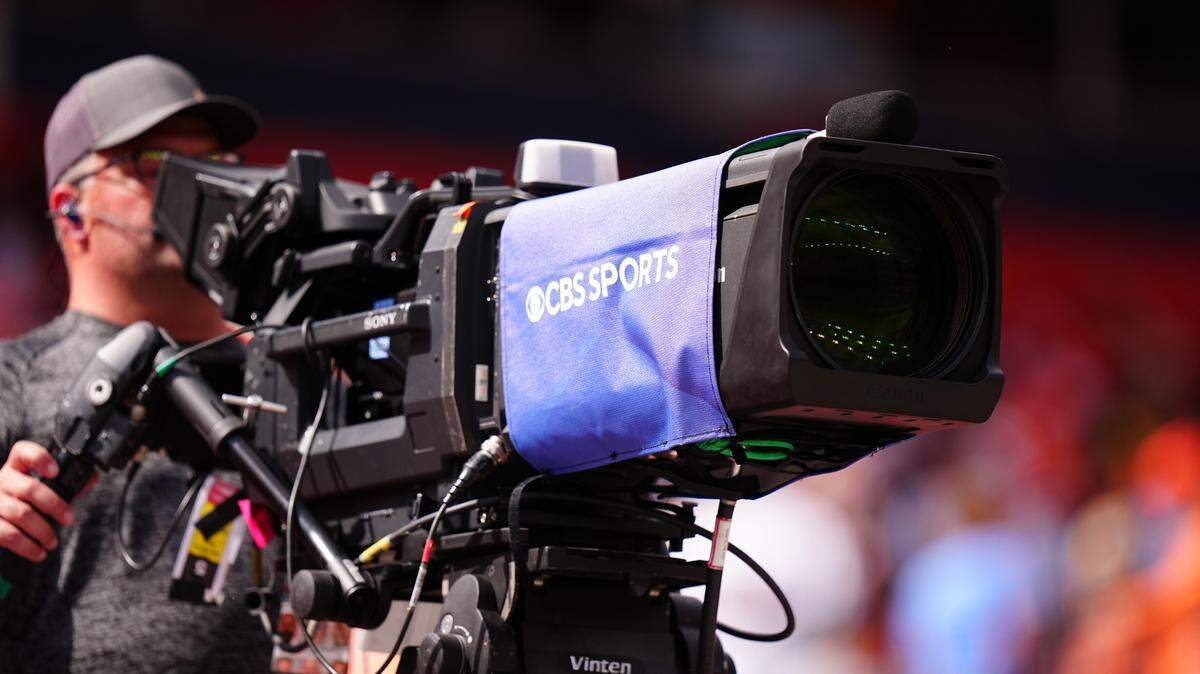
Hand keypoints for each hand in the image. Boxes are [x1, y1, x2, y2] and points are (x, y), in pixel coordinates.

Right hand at [0, 441, 76, 561]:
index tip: (56, 471)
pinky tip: (38, 553)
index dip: (40, 458)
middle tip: (69, 519)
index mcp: (16, 467)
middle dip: (55, 506)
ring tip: (53, 542)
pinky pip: (9, 534)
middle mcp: (1, 481)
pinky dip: (27, 546)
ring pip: (21, 514)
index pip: (23, 452)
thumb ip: (65, 484)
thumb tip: (91, 479)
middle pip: (29, 488)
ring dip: (43, 531)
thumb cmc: (23, 501)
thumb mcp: (40, 488)